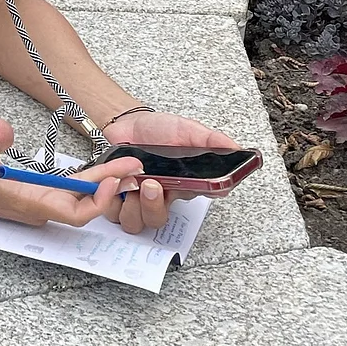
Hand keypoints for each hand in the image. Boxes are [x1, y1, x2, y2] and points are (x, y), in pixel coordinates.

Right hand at [0, 119, 143, 228]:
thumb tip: (2, 128)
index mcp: (29, 203)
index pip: (74, 214)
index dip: (97, 202)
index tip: (112, 181)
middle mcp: (39, 207)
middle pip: (85, 205)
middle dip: (111, 188)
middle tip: (136, 168)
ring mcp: (38, 201)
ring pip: (79, 198)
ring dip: (103, 184)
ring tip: (127, 166)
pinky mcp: (35, 193)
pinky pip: (69, 191)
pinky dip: (87, 182)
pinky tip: (101, 169)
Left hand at [99, 109, 238, 232]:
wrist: (127, 123)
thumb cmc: (157, 130)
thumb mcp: (187, 130)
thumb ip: (210, 139)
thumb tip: (237, 149)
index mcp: (183, 186)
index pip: (193, 203)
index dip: (190, 201)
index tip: (188, 187)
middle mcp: (161, 198)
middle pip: (159, 220)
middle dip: (153, 205)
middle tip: (151, 184)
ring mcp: (136, 200)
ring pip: (135, 222)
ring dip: (131, 205)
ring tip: (129, 182)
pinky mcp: (114, 198)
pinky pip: (110, 213)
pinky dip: (109, 200)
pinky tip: (113, 182)